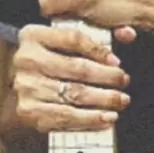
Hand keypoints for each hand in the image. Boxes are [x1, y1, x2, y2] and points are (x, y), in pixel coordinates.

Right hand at [12, 24, 134, 131]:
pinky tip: (105, 117)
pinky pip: (65, 117)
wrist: (28, 87)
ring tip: (120, 100)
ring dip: (103, 99)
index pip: (73, 38)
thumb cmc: (54, 59)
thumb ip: (98, 34)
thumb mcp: (68, 41)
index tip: (116, 61)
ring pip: (74, 94)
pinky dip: (89, 119)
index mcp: (34, 35)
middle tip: (123, 80)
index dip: (99, 50)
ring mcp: (26, 87)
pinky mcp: (28, 111)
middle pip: (77, 68)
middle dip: (106, 76)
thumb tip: (128, 33)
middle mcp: (26, 60)